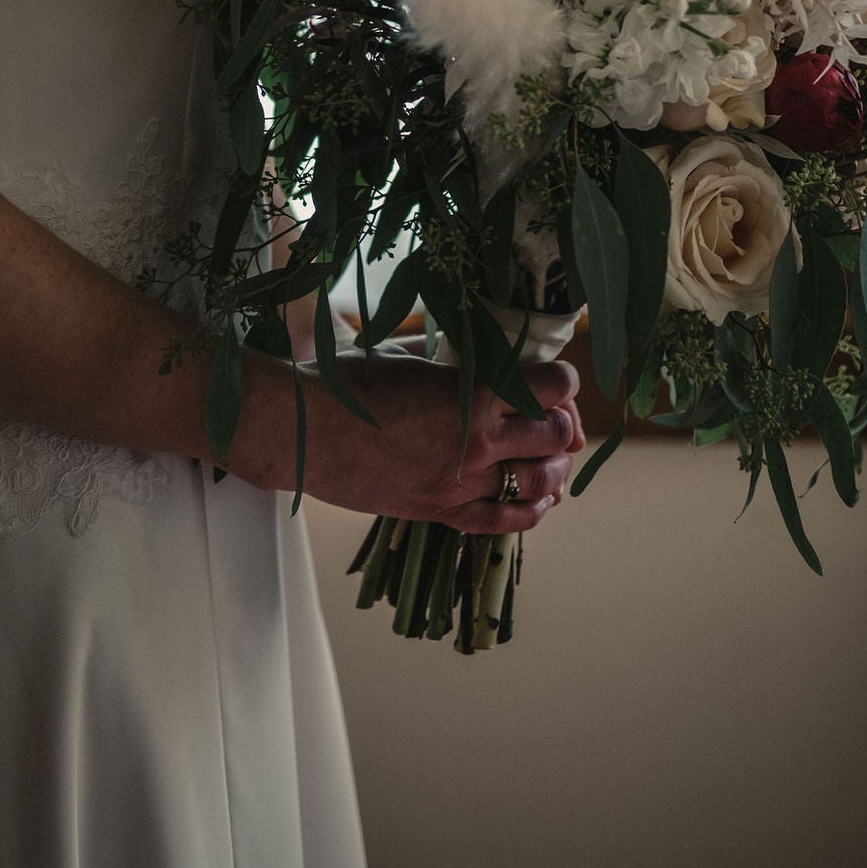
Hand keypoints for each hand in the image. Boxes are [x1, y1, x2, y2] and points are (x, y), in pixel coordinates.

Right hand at [282, 350, 583, 534]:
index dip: (563, 378)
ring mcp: (460, 481)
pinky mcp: (440, 510)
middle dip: (563, 423)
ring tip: (552, 458)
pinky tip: (539, 500)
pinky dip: (530, 511)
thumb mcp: (408, 353)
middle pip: (553, 435)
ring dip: (555, 468)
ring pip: (538, 482)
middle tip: (556, 417)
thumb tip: (483, 347)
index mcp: (472, 391)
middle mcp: (477, 440)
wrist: (303, 431)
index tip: (557, 376)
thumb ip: (454, 354)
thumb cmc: (348, 382)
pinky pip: (502, 520)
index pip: (552, 386)